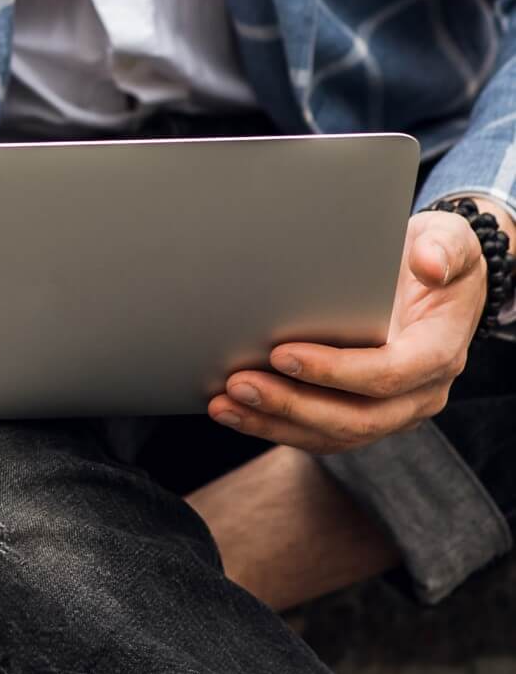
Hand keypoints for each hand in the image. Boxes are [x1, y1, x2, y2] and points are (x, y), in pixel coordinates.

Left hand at [208, 206, 502, 453]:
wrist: (434, 280)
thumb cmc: (432, 256)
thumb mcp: (448, 239)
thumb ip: (443, 248)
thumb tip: (429, 264)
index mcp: (438, 351)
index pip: (389, 373)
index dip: (335, 370)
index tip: (281, 353)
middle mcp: (420, 392)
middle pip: (357, 417)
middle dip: (292, 404)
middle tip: (239, 384)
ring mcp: (393, 410)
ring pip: (334, 434)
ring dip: (274, 423)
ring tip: (224, 404)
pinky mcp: (364, 414)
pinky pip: (320, 434)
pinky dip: (275, 427)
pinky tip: (236, 412)